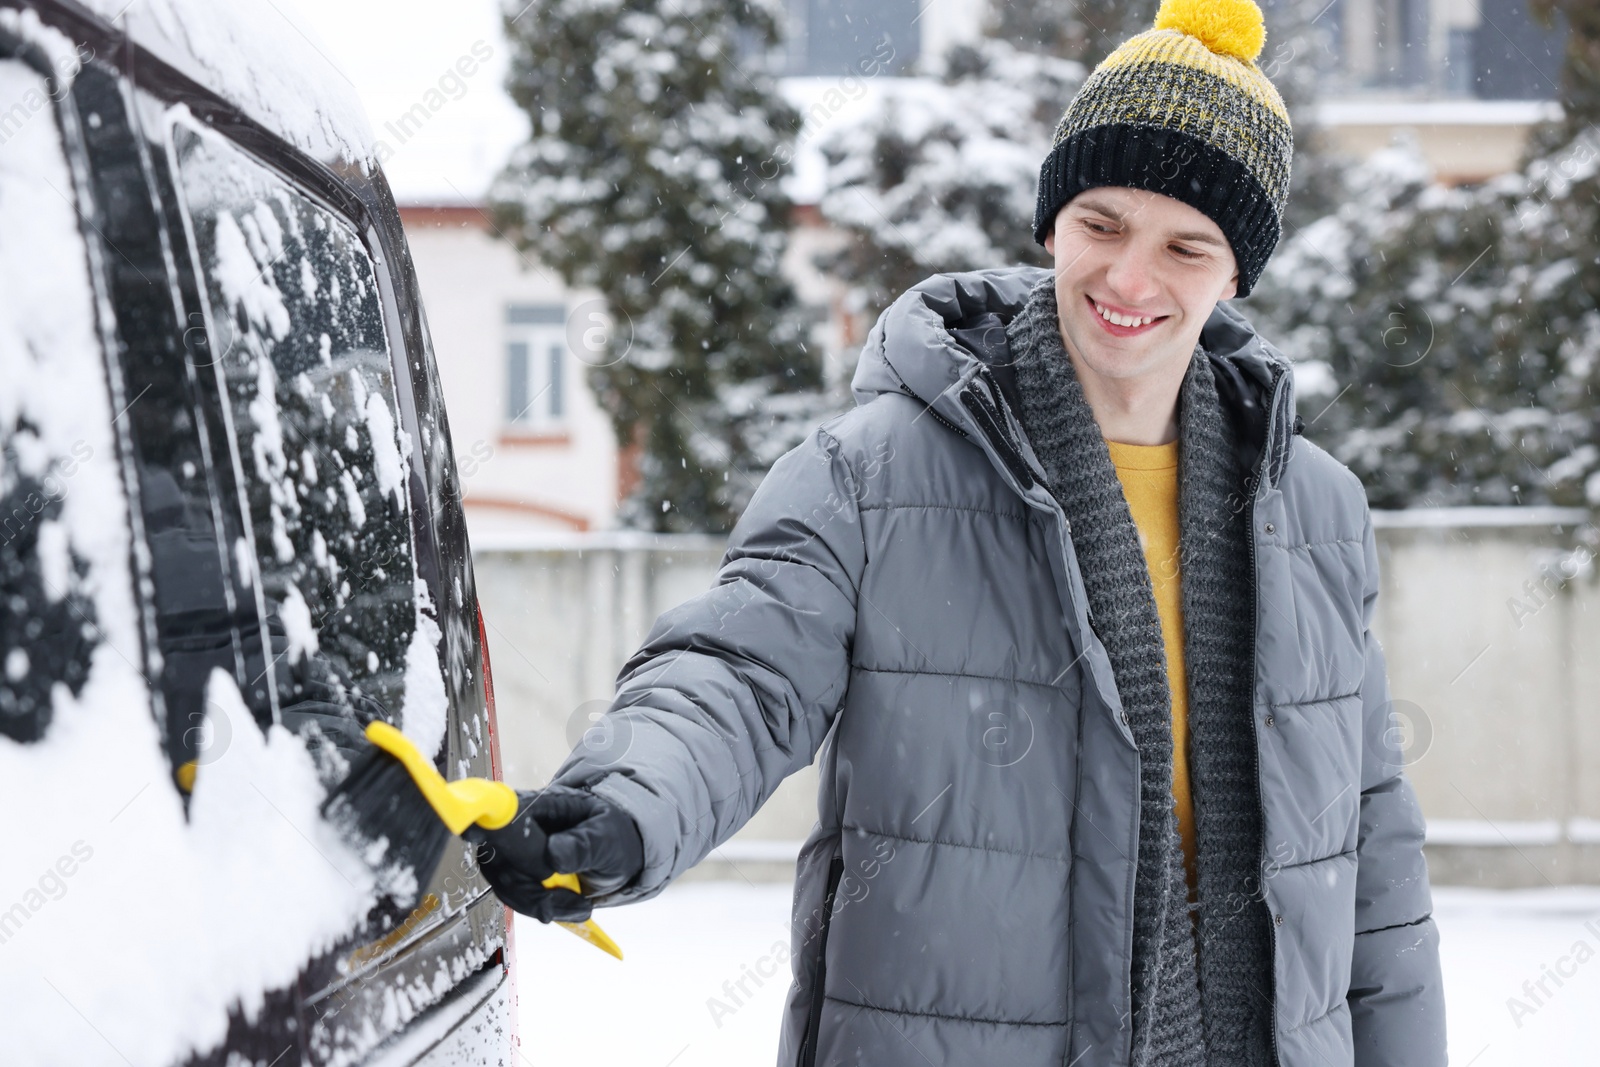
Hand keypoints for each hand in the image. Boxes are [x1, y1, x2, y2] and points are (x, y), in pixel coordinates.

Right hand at [466, 785, 642, 922]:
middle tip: (575, 899)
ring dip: (541, 903)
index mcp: (539, 806)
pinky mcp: (517, 875)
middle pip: (497, 858)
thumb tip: (554, 855)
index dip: (485, 822)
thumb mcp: (608, 835)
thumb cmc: (611, 834)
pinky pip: (516, 898)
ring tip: (579, 905)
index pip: (501, 811)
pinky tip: (571, 907)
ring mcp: (513, 852)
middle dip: (531, 886)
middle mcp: (516, 826)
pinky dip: (543, 908)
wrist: (616, 852)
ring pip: (505, 884)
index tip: (475, 834)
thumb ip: (584, 844)